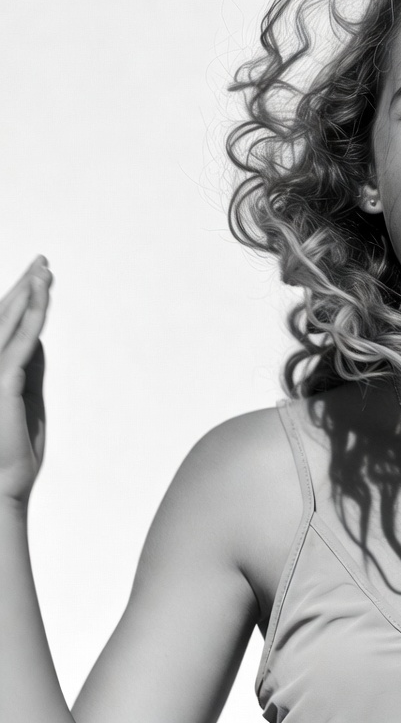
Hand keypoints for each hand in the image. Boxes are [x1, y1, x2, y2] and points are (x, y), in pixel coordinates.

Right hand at [0, 257, 51, 505]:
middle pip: (5, 319)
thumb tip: (38, 341)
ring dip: (29, 294)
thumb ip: (30, 370)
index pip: (8, 330)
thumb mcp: (27, 403)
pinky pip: (22, 342)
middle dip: (25, 287)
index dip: (23, 302)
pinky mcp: (2, 382)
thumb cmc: (12, 456)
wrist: (0, 491)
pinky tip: (42, 297)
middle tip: (43, 260)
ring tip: (44, 269)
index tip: (40, 277)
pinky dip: (33, 317)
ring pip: (11, 324)